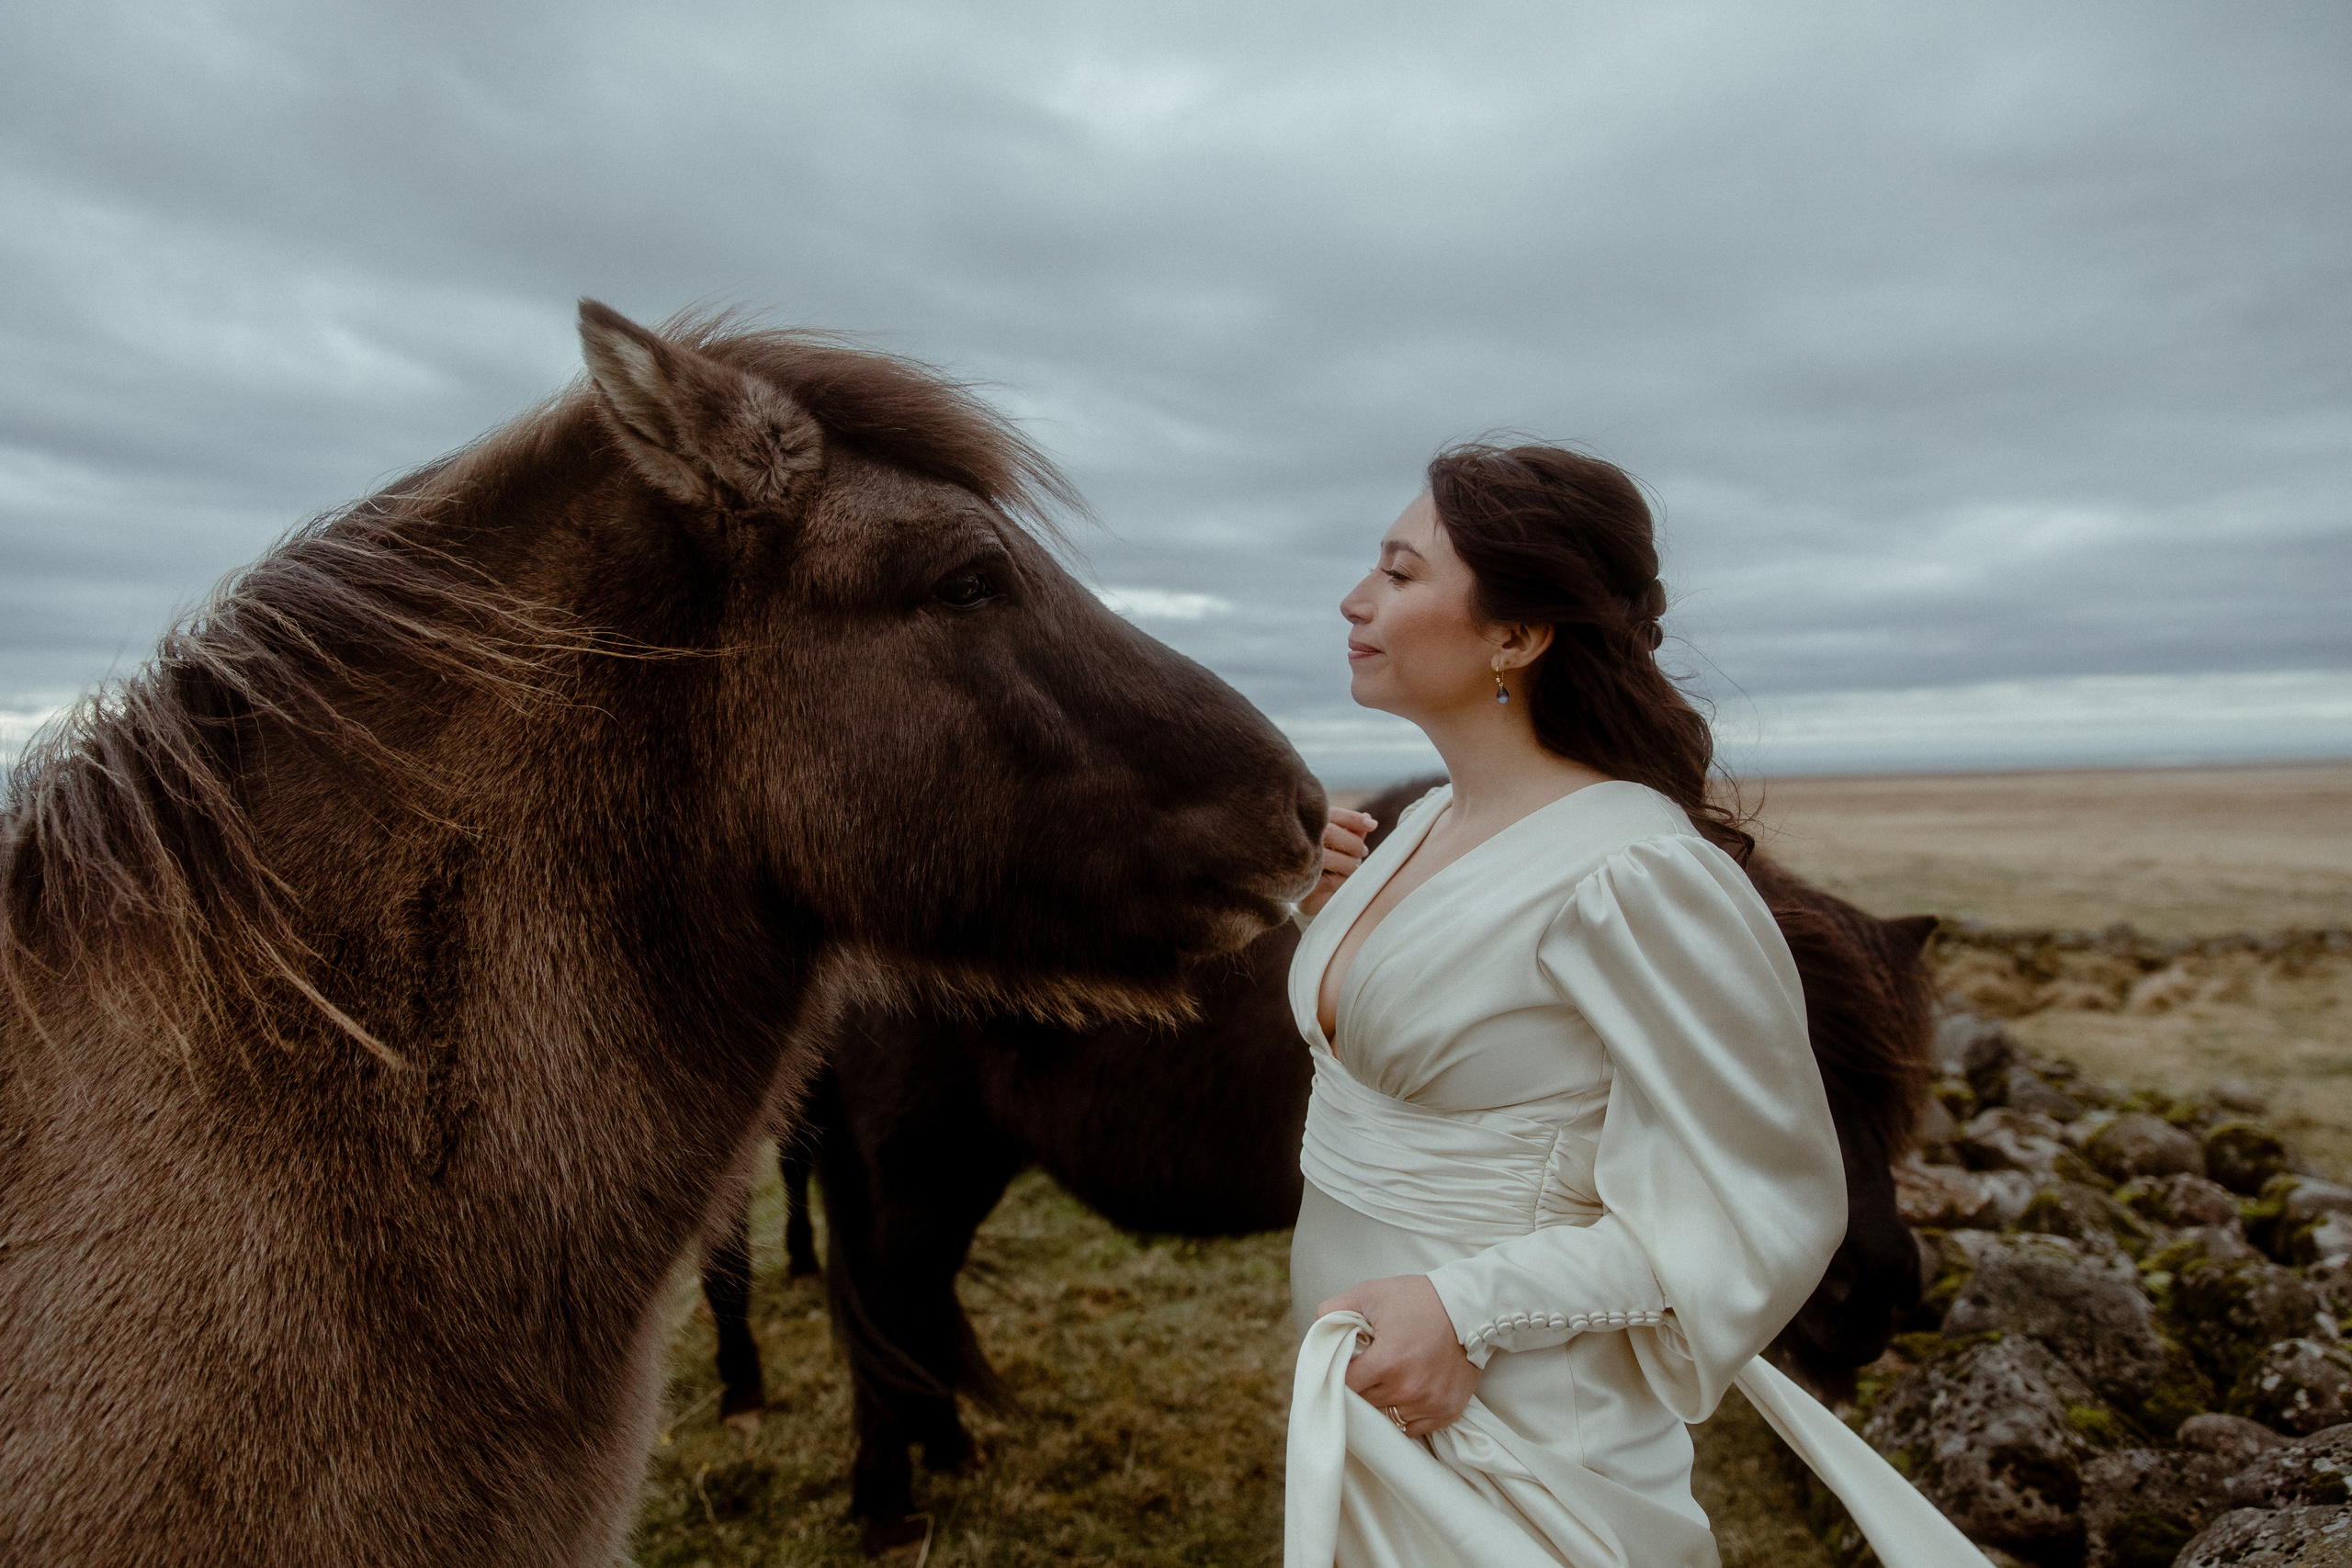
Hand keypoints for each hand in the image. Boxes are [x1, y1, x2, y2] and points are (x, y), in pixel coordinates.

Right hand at [1296, 807, 1377, 918]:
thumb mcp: (1339, 845)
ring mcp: (1298, 862)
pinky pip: (1329, 880)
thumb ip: (1351, 831)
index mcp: (1308, 825)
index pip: (1330, 814)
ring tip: (1352, 868)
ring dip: (1350, 864)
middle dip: (1354, 844)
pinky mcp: (1302, 884)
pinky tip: (1342, 880)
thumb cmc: (1325, 865)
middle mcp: (1298, 839)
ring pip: (1330, 857)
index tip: (1372, 824)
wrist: (1308, 896)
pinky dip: (1342, 880)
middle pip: (1330, 832)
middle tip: (1363, 853)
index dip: (1353, 818)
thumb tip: (1368, 817)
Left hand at [1317, 1274, 1478, 1437]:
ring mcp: (1429, 1404)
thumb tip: (1317, 1326)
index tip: (1346, 1364)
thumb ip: (1337, 1309)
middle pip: (1364, 1403)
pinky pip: (1413, 1427)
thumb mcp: (1372, 1293)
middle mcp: (1407, 1389)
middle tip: (1370, 1367)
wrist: (1470, 1307)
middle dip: (1362, 1387)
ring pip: (1387, 1417)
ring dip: (1384, 1401)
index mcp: (1386, 1362)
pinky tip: (1409, 1390)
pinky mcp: (1447, 1412)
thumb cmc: (1418, 1299)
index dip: (1340, 1374)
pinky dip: (1406, 1413)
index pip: (1344, 1386)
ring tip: (1391, 1377)